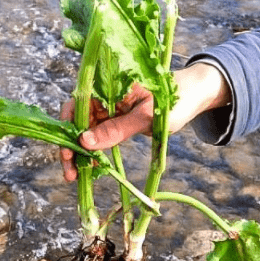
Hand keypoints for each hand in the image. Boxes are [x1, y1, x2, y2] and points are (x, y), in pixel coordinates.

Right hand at [60, 63, 230, 181]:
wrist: (192, 96)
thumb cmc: (173, 100)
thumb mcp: (144, 117)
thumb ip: (115, 129)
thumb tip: (84, 142)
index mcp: (107, 85)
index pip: (76, 105)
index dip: (67, 129)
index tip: (68, 152)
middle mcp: (102, 96)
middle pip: (76, 121)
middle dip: (70, 146)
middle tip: (70, 173)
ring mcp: (107, 109)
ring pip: (85, 132)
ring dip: (80, 153)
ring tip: (77, 175)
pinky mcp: (114, 120)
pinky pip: (98, 136)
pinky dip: (94, 151)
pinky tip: (92, 167)